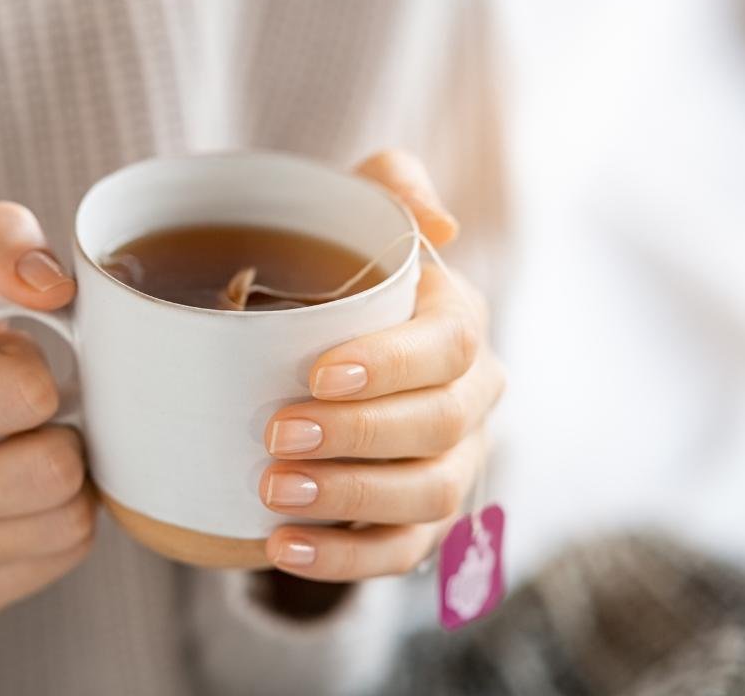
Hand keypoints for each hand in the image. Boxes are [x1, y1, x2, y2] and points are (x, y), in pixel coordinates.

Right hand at [0, 202, 96, 623]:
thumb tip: (55, 286)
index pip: (24, 394)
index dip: (30, 367)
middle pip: (53, 470)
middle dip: (54, 429)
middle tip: (21, 418)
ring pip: (69, 521)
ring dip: (64, 475)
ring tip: (19, 451)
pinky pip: (64, 557)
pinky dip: (58, 519)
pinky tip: (17, 494)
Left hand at [258, 150, 504, 581]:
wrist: (316, 354)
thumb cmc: (333, 277)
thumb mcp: (354, 215)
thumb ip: (390, 186)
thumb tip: (440, 225)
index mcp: (457, 324)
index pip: (449, 347)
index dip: (391, 365)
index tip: (315, 373)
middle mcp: (470, 398)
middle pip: (440, 428)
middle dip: (359, 436)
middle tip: (276, 435)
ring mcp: (453, 465)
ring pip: (428, 496)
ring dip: (350, 500)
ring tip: (273, 494)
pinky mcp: (421, 520)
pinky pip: (402, 553)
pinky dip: (345, 559)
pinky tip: (283, 548)